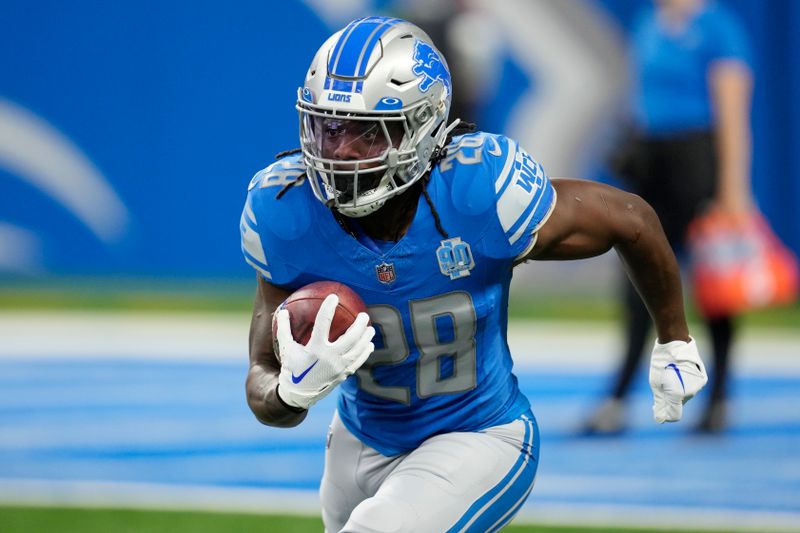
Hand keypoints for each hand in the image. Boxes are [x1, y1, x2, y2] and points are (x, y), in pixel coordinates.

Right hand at [275, 294, 374, 409]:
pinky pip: (358, 362)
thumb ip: (284, 329)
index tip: (334, 296)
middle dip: (359, 325)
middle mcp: (329, 358)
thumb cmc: (292, 368)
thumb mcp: (285, 348)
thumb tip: (283, 310)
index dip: (328, 308)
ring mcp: (338, 367)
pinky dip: (365, 353)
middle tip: (364, 315)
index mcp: (315, 349)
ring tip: (371, 328)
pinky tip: (369, 345)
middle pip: (350, 338)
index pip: (323, 323)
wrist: (297, 394)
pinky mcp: (343, 375)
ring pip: (357, 350)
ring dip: (365, 338)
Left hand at [649, 338, 707, 422]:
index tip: (658, 409)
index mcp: (676, 393)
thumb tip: (660, 419)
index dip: (664, 414)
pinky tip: (679, 374)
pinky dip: (685, 385)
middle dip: (669, 399)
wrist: (675, 343)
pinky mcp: (703, 380)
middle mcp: (690, 392)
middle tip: (662, 383)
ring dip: (678, 391)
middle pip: (678, 405)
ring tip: (670, 375)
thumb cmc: (661, 363)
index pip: (673, 415)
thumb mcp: (655, 383)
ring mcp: (698, 386)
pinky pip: (693, 388)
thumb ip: (660, 402)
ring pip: (686, 396)